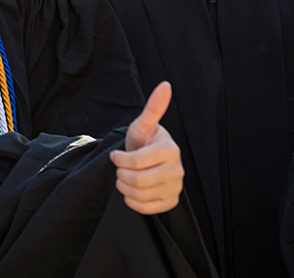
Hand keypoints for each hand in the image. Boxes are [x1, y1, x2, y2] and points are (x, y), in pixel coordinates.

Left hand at [108, 81, 183, 214]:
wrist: (148, 161)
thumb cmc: (143, 141)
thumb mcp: (143, 125)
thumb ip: (153, 107)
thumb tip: (165, 84)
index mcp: (171, 149)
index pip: (137, 162)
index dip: (119, 160)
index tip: (115, 155)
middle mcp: (178, 170)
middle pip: (137, 181)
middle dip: (121, 175)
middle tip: (119, 168)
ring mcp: (176, 187)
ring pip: (139, 195)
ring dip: (123, 187)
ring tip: (124, 177)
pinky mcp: (171, 202)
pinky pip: (145, 208)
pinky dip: (132, 201)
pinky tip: (132, 190)